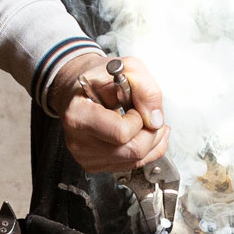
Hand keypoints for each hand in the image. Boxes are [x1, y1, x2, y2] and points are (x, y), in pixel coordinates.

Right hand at [49, 50, 169, 175]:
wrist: (79, 89)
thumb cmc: (98, 79)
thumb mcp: (127, 68)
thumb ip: (146, 89)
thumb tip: (155, 120)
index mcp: (78, 115)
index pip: (121, 133)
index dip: (138, 119)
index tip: (133, 106)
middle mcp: (78, 141)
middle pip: (132, 151)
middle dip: (151, 132)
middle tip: (148, 115)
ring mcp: (85, 156)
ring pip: (134, 160)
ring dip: (151, 141)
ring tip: (146, 122)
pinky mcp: (93, 164)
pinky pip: (131, 165)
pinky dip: (145, 150)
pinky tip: (142, 134)